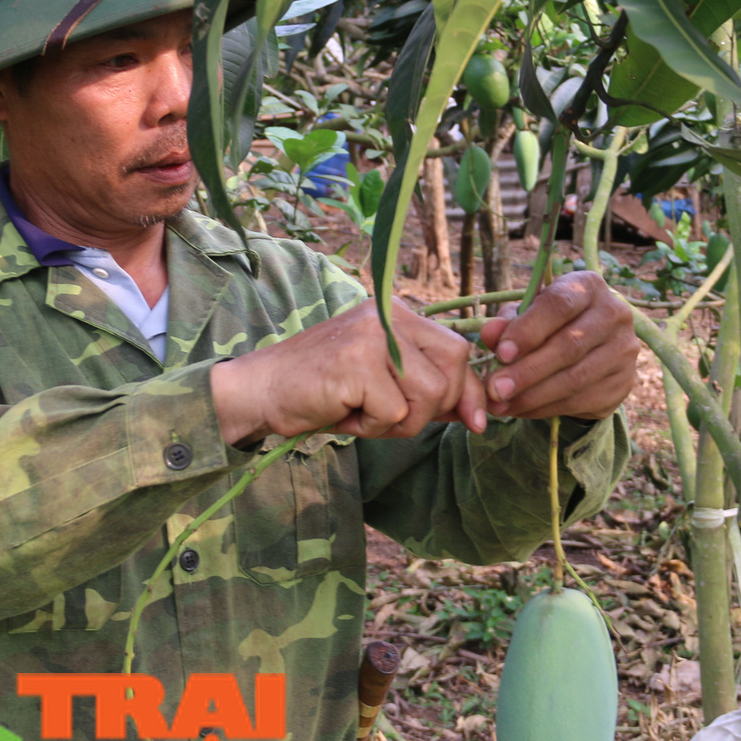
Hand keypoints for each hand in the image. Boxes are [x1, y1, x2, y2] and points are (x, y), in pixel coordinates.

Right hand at [210, 300, 487, 443]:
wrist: (260, 390)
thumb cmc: (322, 391)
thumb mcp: (383, 383)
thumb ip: (427, 388)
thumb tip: (480, 411)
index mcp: (397, 312)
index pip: (458, 349)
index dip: (471, 390)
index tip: (477, 421)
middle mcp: (388, 314)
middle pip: (454, 366)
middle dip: (436, 407)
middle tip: (394, 418)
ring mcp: (372, 335)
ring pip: (430, 394)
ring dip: (400, 421)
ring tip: (363, 414)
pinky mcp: (356, 362)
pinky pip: (395, 412)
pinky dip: (373, 427)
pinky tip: (345, 415)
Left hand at [474, 272, 638, 420]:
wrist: (592, 346)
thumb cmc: (552, 323)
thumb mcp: (528, 315)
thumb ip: (508, 322)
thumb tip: (489, 333)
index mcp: (589, 287)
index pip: (560, 305)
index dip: (529, 330)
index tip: (501, 353)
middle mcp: (615, 314)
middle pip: (569, 346)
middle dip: (526, 371)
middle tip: (494, 389)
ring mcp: (624, 350)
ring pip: (575, 379)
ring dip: (533, 396)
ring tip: (501, 404)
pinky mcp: (624, 382)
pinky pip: (581, 400)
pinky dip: (545, 409)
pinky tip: (520, 410)